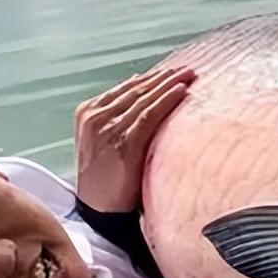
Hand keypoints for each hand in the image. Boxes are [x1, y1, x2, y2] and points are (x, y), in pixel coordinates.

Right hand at [74, 67, 193, 212]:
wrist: (98, 209)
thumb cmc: (105, 179)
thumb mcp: (103, 142)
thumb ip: (117, 118)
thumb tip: (141, 92)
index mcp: (88, 113)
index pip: (125, 88)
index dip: (151, 78)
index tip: (172, 71)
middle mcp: (96, 117)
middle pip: (136, 90)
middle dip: (163, 77)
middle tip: (186, 68)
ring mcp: (108, 128)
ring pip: (144, 98)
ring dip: (169, 83)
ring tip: (189, 75)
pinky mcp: (124, 142)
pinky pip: (150, 114)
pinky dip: (167, 100)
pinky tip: (182, 91)